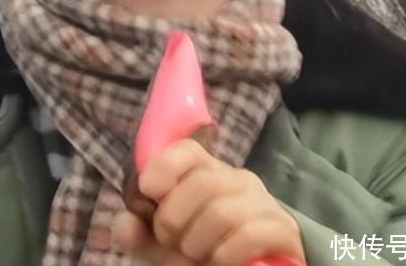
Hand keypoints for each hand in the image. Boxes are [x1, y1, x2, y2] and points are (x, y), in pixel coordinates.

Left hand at [113, 139, 306, 265]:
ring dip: (198, 243)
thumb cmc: (207, 249)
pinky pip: (248, 234)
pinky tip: (220, 261)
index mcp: (207, 172)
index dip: (163, 167)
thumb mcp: (168, 245)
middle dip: (175, 220)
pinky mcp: (283, 229)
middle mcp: (237, 179)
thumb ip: (142, 234)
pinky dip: (225, 254)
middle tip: (173, 242)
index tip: (150, 192)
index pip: (186, 150)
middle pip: (200, 183)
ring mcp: (262, 202)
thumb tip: (122, 224)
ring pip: (221, 211)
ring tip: (198, 255)